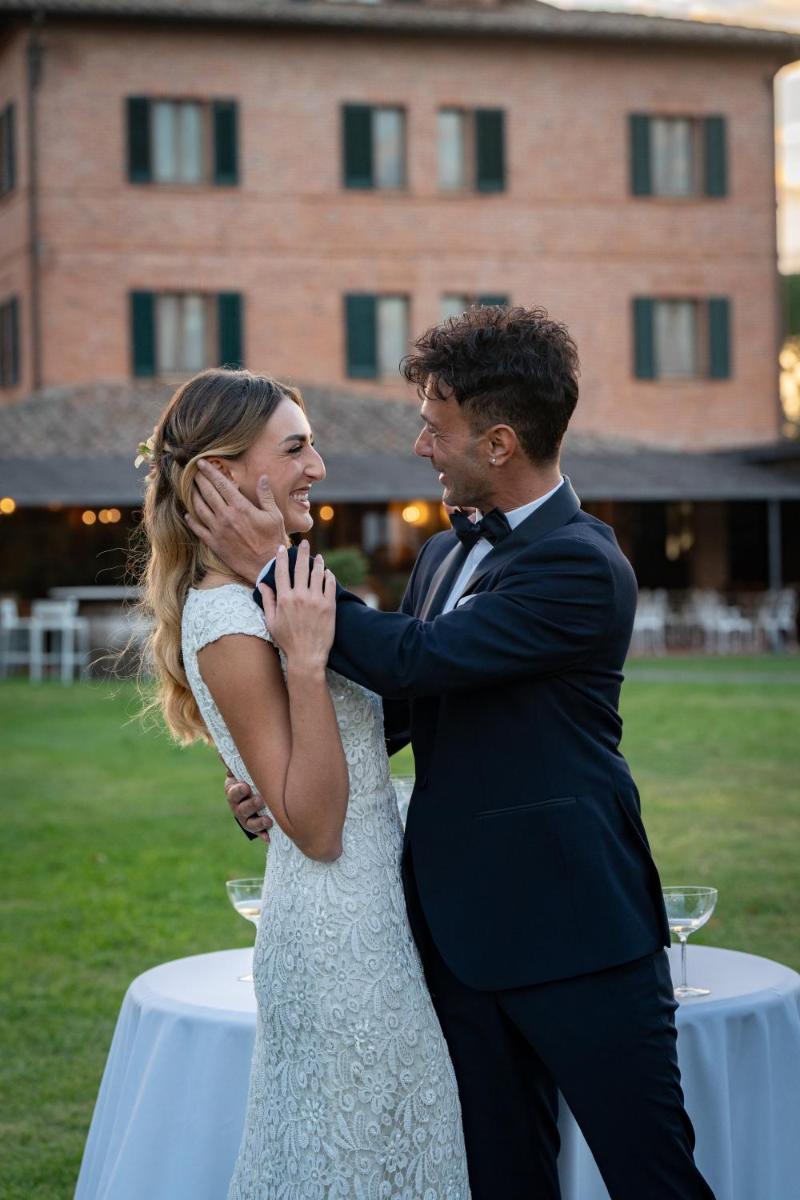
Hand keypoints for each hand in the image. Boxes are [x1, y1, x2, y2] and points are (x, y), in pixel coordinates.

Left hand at [184, 460, 286, 582]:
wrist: (265, 566)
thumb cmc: (273, 540)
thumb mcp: (274, 515)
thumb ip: (265, 495)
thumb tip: (262, 477)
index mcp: (240, 507)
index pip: (221, 484)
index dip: (210, 471)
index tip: (202, 462)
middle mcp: (226, 516)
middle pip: (207, 493)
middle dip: (199, 480)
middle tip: (192, 471)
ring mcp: (217, 530)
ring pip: (199, 508)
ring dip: (193, 496)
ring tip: (190, 489)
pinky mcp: (214, 543)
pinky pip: (198, 529)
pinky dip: (191, 520)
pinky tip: (188, 514)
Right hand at [224, 769, 272, 842]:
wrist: (253, 796)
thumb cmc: (247, 780)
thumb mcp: (240, 772)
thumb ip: (233, 764)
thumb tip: (222, 753)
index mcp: (233, 793)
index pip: (233, 793)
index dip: (238, 791)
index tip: (245, 787)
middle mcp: (238, 808)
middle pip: (242, 810)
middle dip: (250, 805)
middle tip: (259, 800)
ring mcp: (247, 819)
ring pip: (250, 824)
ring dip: (258, 823)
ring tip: (268, 820)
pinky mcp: (257, 828)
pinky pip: (259, 833)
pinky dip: (263, 835)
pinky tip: (268, 837)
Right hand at [259, 540, 335, 670]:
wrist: (307, 656)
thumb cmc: (287, 641)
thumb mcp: (271, 622)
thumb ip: (267, 600)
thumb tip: (262, 584)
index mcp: (284, 599)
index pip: (281, 571)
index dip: (281, 557)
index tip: (282, 548)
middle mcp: (300, 596)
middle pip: (301, 567)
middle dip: (302, 552)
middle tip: (305, 543)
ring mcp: (316, 600)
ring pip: (317, 573)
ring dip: (318, 562)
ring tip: (318, 556)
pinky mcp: (329, 606)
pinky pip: (330, 585)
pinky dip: (328, 576)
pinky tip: (327, 572)